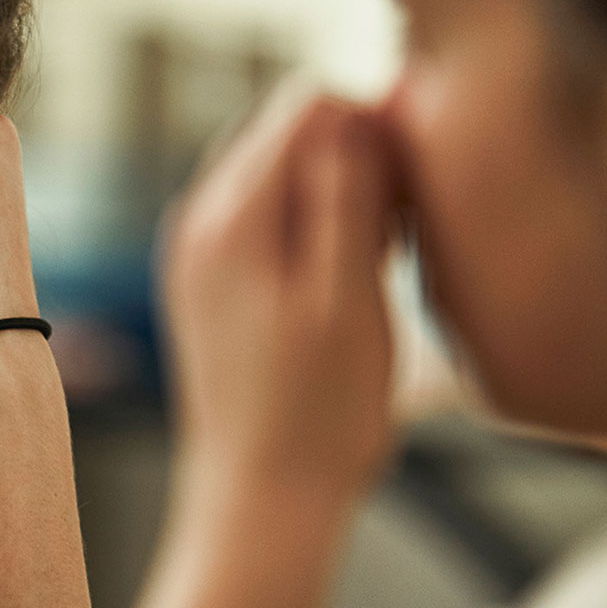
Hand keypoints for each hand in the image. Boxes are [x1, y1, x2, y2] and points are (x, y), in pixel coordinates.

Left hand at [162, 88, 402, 516]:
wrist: (261, 505)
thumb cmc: (317, 415)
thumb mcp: (348, 295)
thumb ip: (347, 193)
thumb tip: (354, 102)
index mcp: (227, 215)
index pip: (308, 103)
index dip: (377, 130)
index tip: (409, 200)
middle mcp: (197, 221)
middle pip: (293, 132)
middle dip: (358, 163)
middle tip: (395, 242)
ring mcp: (198, 253)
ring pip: (287, 176)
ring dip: (343, 201)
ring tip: (375, 271)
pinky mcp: (212, 284)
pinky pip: (272, 221)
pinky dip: (318, 235)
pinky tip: (349, 288)